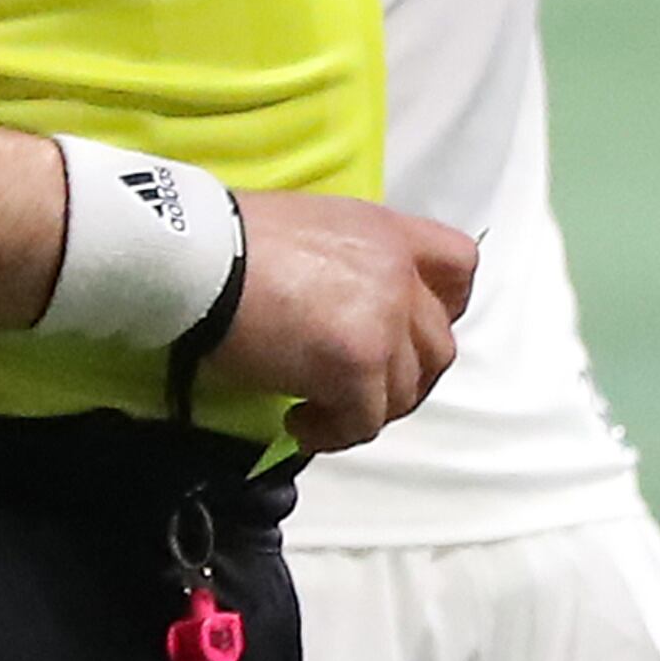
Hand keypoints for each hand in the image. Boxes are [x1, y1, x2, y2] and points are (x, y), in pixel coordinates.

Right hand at [217, 192, 477, 453]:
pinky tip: (300, 423)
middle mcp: (400, 276)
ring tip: (319, 410)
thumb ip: (353, 263)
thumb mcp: (314, 228)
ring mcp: (385, 323)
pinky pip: (364, 421)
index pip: (460, 268)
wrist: (199, 257)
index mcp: (391, 234)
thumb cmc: (234, 240)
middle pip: (438, 345)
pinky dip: (335, 432)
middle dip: (404, 376)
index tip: (408, 332)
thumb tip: (345, 307)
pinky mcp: (357, 366)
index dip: (444, 308)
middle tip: (360, 390)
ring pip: (405, 390)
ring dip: (366, 409)